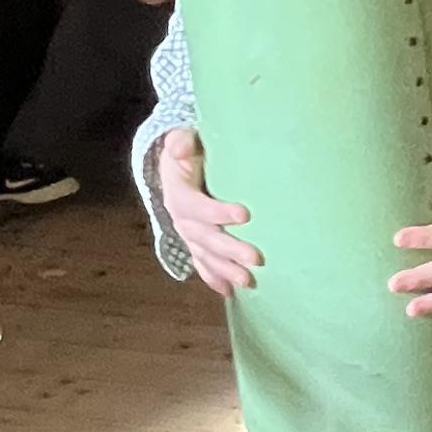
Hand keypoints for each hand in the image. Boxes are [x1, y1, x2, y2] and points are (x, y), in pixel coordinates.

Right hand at [154, 128, 259, 295]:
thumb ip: (181, 140)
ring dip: (226, 270)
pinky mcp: (195, 243)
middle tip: (256, 258)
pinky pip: (202, 264)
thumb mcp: (181, 139)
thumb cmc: (187, 150)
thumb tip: (181, 148)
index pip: (196, 207)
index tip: (245, 214)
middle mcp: (180, 219)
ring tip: (249, 281)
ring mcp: (188, 235)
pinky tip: (230, 292)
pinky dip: (214, 278)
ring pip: (205, 256)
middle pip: (204, 238)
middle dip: (230, 250)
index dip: (218, 212)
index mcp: (178, 194)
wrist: (176, 167)